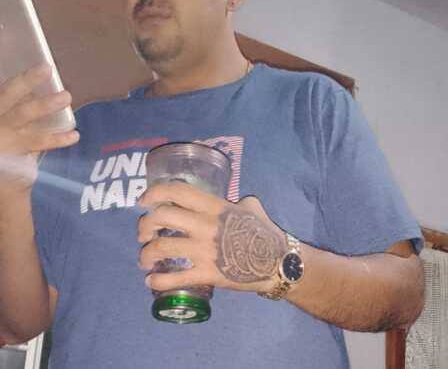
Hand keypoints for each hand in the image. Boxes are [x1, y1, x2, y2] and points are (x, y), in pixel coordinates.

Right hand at [0, 64, 78, 196]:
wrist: (1, 179)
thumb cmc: (8, 143)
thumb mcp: (7, 118)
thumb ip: (14, 106)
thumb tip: (34, 90)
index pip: (4, 91)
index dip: (21, 79)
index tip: (43, 66)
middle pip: (7, 96)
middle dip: (26, 81)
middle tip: (46, 68)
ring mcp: (2, 137)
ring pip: (22, 115)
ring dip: (45, 104)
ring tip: (66, 96)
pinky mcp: (13, 155)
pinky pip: (39, 142)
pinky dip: (58, 139)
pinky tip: (75, 135)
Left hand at [138, 181, 286, 293]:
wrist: (277, 262)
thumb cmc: (264, 232)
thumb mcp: (251, 208)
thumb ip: (237, 201)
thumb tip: (234, 201)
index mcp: (215, 206)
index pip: (178, 191)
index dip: (155, 192)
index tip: (144, 200)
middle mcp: (205, 225)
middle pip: (162, 216)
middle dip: (145, 224)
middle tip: (144, 234)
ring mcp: (204, 250)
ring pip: (162, 247)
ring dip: (146, 254)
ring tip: (146, 260)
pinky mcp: (206, 274)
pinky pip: (174, 279)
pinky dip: (157, 281)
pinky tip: (151, 282)